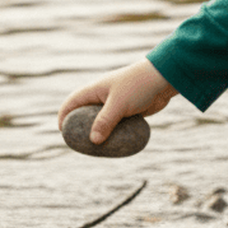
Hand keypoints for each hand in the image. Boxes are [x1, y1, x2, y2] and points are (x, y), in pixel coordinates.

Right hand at [57, 59, 177, 144]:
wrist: (163, 78)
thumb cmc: (138, 86)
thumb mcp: (119, 104)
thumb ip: (105, 121)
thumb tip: (93, 141)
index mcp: (94, 90)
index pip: (71, 103)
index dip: (64, 117)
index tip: (63, 134)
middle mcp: (102, 97)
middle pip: (84, 115)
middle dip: (81, 129)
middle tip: (81, 146)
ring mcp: (115, 104)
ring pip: (101, 121)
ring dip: (99, 133)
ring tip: (97, 149)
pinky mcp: (127, 111)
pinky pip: (115, 125)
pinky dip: (113, 133)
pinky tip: (115, 145)